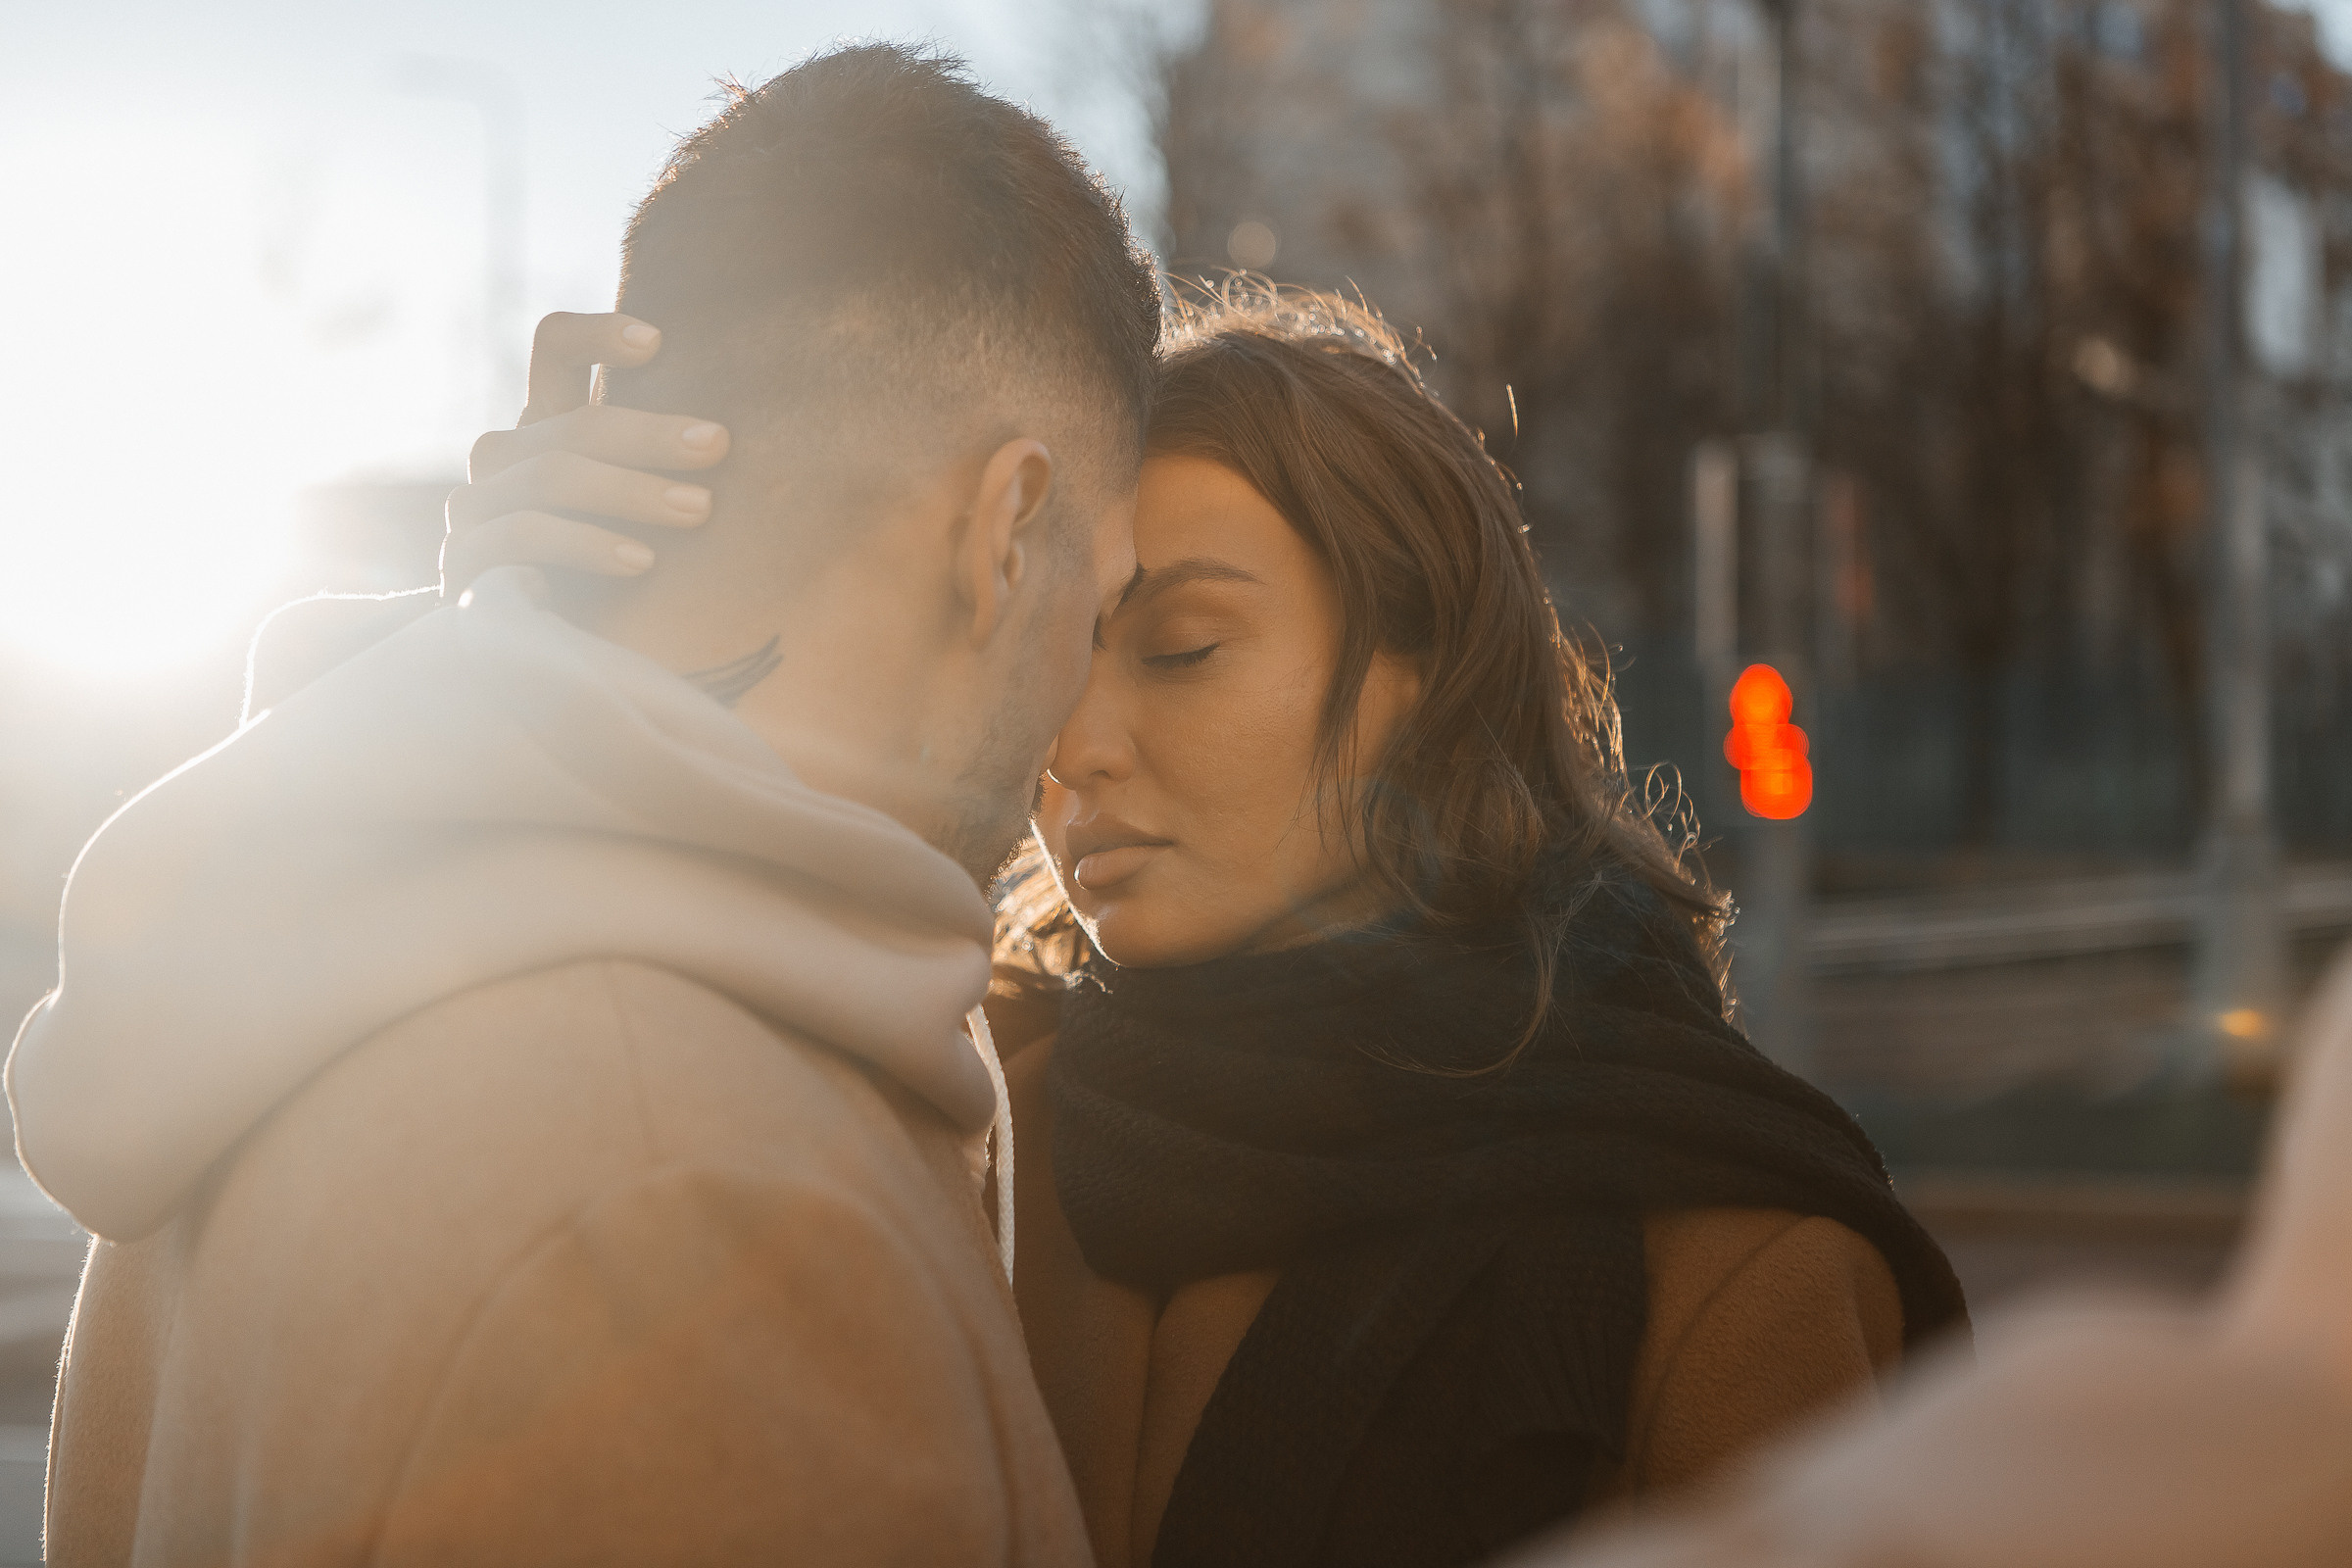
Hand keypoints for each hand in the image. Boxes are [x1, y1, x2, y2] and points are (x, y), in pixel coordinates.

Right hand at [441, 312, 732, 597]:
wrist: (554, 672)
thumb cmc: (624, 585)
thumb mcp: (653, 517)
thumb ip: (674, 469)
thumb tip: (740, 434)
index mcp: (550, 428)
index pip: (556, 349)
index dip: (598, 334)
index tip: (660, 342)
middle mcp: (504, 457)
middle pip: (571, 422)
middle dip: (652, 434)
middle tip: (718, 445)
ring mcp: (473, 506)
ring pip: (550, 473)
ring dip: (632, 491)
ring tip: (700, 512)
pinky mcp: (462, 562)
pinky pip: (522, 535)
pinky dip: (588, 545)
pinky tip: (643, 562)